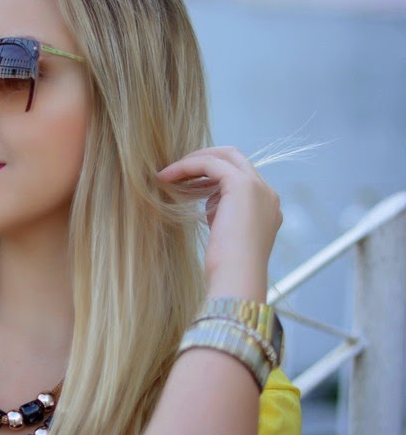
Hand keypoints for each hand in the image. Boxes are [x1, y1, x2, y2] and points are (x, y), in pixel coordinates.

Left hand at [157, 146, 281, 301]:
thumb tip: (207, 199)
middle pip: (235, 158)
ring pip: (224, 156)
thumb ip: (222, 213)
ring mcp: (259, 188)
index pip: (239, 175)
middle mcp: (267, 193)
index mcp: (266, 206)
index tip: (184, 182)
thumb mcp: (225, 234)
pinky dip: (187, 166)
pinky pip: (210, 164)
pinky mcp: (242, 185)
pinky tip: (167, 176)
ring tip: (167, 173)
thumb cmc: (227, 267)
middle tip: (176, 169)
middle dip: (204, 159)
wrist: (237, 278)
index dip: (211, 174)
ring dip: (192, 161)